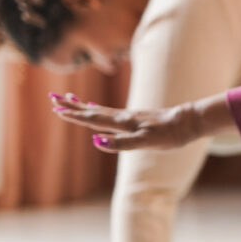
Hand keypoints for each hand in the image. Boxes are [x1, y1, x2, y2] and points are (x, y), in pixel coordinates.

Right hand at [49, 92, 204, 151]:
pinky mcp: (136, 118)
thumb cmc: (169, 135)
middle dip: (72, 106)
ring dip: (82, 106)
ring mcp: (130, 116)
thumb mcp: (146, 142)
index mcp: (122, 122)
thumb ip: (121, 143)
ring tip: (68, 99)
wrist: (188, 123)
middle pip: (92, 111)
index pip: (93, 118)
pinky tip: (95, 108)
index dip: (75, 116)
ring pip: (100, 110)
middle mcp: (123, 117)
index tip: (56, 109)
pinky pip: (111, 113)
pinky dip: (98, 109)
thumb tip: (96, 141)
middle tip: (52, 98)